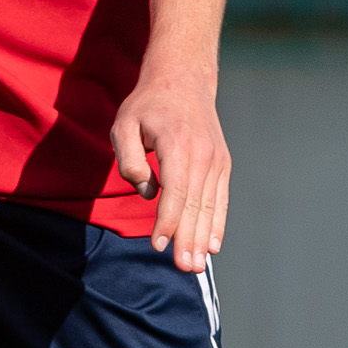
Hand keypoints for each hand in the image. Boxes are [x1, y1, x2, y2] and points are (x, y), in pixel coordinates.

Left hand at [111, 74, 229, 272]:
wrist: (184, 79)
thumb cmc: (148, 104)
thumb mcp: (124, 123)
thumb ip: (129, 159)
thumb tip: (147, 191)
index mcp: (179, 144)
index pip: (175, 191)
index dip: (167, 221)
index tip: (158, 245)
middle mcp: (204, 154)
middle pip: (196, 204)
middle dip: (189, 239)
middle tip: (183, 268)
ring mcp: (217, 160)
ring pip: (210, 206)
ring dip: (204, 238)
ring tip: (196, 266)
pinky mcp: (222, 164)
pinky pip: (221, 199)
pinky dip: (218, 224)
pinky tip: (213, 247)